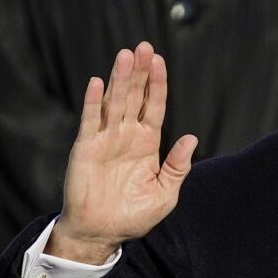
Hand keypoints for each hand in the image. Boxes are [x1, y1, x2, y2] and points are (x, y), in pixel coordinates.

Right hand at [51, 43, 197, 264]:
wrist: (103, 231)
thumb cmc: (134, 215)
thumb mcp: (165, 192)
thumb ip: (177, 166)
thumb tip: (191, 137)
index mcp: (147, 143)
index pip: (155, 106)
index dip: (158, 84)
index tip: (160, 61)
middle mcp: (126, 135)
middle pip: (134, 96)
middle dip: (140, 72)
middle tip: (143, 46)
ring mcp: (105, 139)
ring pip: (114, 102)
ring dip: (119, 78)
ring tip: (125, 55)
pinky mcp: (86, 147)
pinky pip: (90, 121)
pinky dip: (94, 102)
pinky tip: (97, 82)